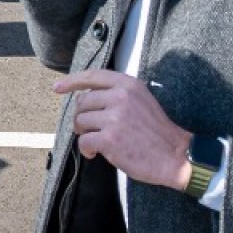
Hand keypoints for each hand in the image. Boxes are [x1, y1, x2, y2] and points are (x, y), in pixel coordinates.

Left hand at [54, 69, 191, 188]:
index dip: (72, 81)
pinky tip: (94, 153)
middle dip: (80, 117)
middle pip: (82, 102)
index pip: (92, 76)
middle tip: (87, 129)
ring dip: (83, 134)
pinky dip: (86, 149)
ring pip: (81, 121)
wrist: (175, 156)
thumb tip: (86, 96)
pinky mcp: (110, 139)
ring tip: (95, 142)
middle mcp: (120, 97)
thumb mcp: (141, 100)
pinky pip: (84, 141)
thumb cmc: (157, 132)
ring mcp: (114, 118)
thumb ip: (118, 94)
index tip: (58, 88)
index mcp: (128, 85)